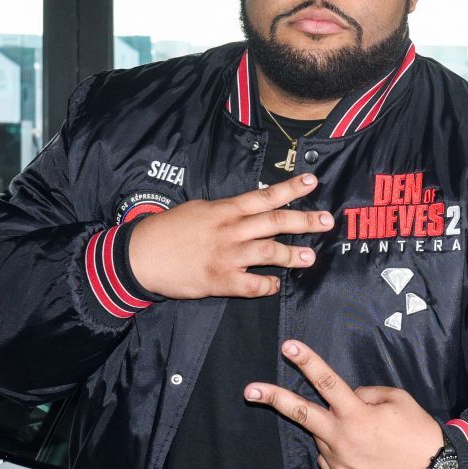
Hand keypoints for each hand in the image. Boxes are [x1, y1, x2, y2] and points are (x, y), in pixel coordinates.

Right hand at [127, 173, 333, 298]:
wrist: (141, 256)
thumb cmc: (169, 231)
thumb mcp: (199, 209)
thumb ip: (227, 210)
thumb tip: (251, 207)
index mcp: (224, 210)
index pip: (264, 196)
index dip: (291, 189)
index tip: (313, 183)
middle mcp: (229, 230)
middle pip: (275, 222)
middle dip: (304, 221)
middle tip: (327, 221)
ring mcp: (226, 256)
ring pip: (268, 252)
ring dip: (293, 255)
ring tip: (310, 257)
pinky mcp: (219, 281)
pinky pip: (252, 285)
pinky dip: (267, 285)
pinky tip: (276, 285)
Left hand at [245, 340, 444, 468]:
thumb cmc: (418, 431)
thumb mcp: (398, 399)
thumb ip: (366, 394)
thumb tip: (348, 398)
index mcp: (358, 415)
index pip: (327, 383)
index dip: (307, 362)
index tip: (288, 346)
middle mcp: (342, 439)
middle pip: (302, 413)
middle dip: (274, 398)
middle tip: (250, 390)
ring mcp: (340, 463)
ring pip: (324, 437)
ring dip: (335, 430)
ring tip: (368, 438)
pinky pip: (331, 459)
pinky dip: (341, 452)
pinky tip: (365, 455)